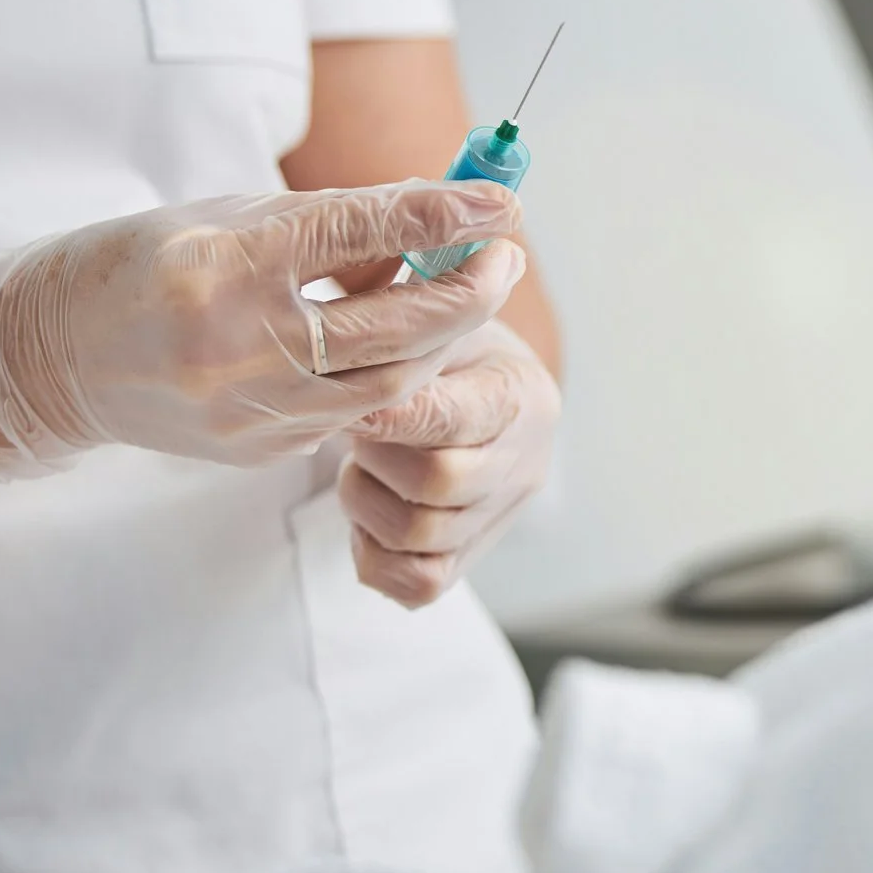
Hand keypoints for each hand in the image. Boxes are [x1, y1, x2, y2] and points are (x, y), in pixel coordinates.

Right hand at [0, 182, 524, 478]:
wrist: (46, 359)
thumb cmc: (138, 267)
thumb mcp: (225, 217)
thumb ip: (330, 222)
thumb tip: (436, 215)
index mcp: (219, 269)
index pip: (354, 237)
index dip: (439, 218)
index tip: (499, 202)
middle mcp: (234, 347)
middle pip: (393, 329)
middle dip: (467, 293)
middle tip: (506, 256)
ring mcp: (246, 410)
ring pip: (390, 383)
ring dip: (445, 338)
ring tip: (473, 293)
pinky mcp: (256, 449)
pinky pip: (353, 412)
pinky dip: (397, 372)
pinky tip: (414, 339)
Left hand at [339, 319, 559, 605]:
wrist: (481, 385)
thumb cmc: (447, 345)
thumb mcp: (439, 318)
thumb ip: (412, 319)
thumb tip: (365, 288)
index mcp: (520, 395)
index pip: (455, 419)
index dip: (393, 418)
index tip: (349, 406)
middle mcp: (523, 462)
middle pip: (439, 483)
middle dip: (377, 457)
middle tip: (354, 429)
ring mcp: (498, 517)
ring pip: (421, 537)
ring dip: (368, 503)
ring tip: (361, 466)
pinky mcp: (470, 556)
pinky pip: (420, 585)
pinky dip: (377, 556)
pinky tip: (368, 514)